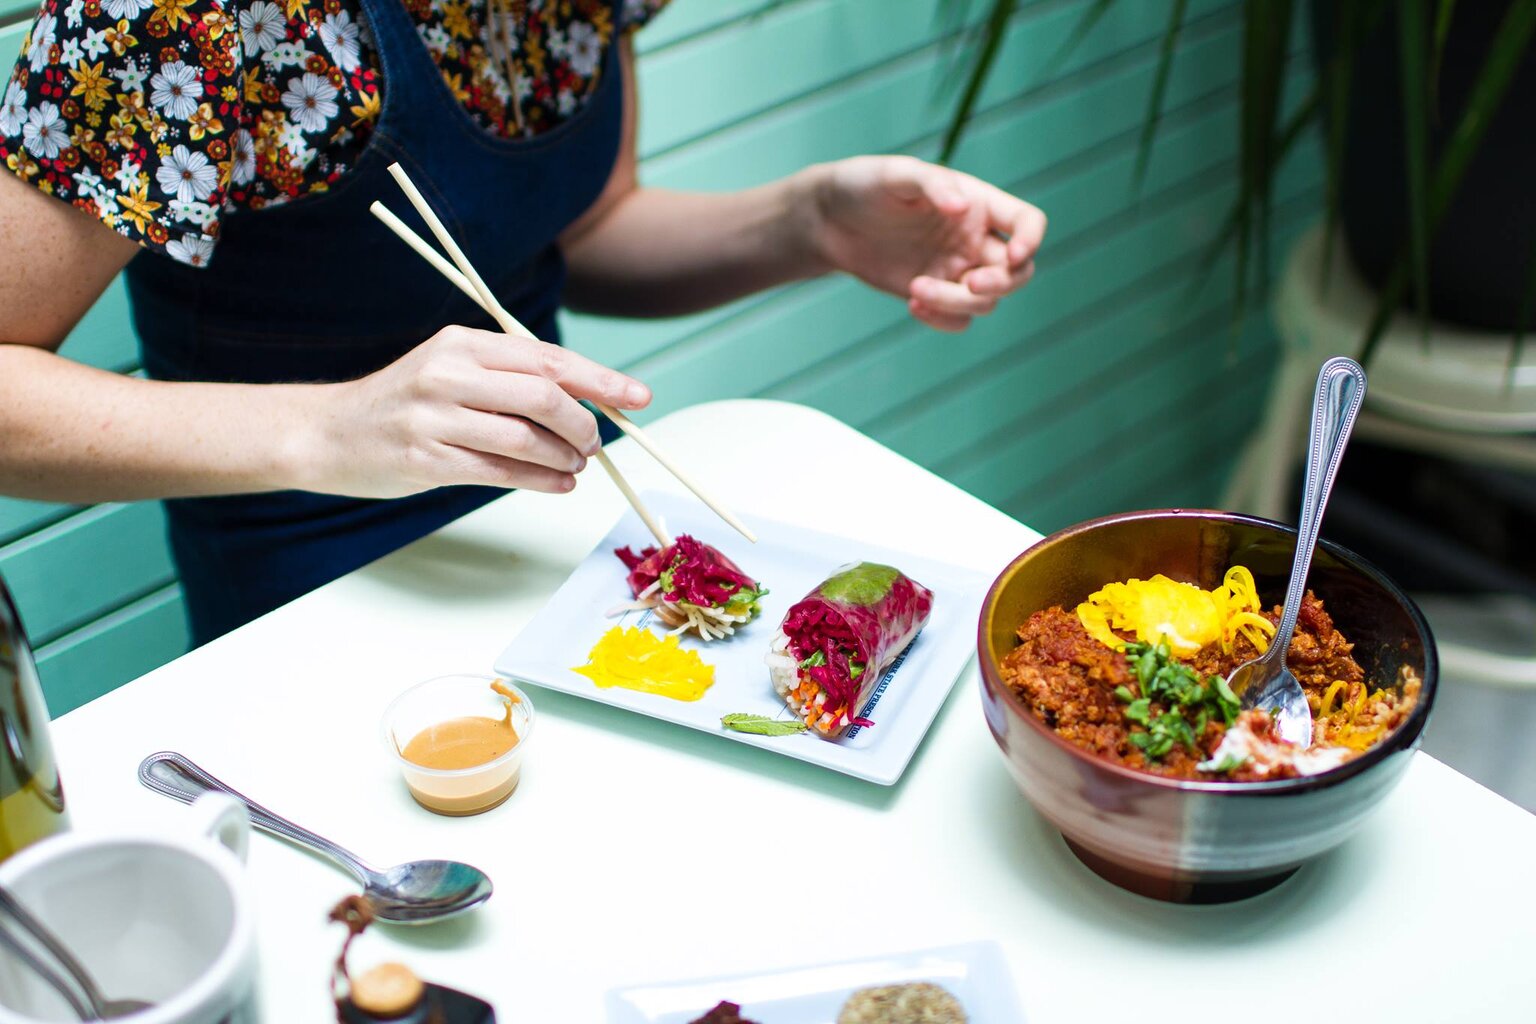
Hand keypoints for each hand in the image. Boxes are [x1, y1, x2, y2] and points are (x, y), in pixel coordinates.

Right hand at [308, 326, 650, 498]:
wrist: (327, 433)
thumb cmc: (404, 403)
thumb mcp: (451, 369)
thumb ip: (509, 377)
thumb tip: (587, 400)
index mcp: (462, 343)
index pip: (547, 358)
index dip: (600, 379)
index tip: (637, 397)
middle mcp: (448, 374)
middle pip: (543, 395)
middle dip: (584, 423)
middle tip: (596, 443)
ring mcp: (434, 418)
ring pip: (525, 438)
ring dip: (565, 457)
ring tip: (577, 466)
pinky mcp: (426, 461)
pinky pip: (500, 472)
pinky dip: (541, 481)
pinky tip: (560, 484)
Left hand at [802, 155, 1045, 331]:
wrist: (830, 220)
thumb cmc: (865, 185)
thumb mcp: (896, 174)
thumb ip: (932, 185)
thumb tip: (962, 207)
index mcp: (979, 203)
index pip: (1027, 222)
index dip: (1031, 240)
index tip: (1014, 255)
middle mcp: (975, 239)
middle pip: (1017, 272)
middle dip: (1001, 283)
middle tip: (969, 284)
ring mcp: (956, 270)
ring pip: (986, 302)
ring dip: (956, 303)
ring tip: (914, 290)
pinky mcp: (935, 295)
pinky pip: (959, 320)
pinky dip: (943, 320)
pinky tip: (911, 305)